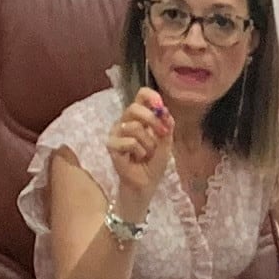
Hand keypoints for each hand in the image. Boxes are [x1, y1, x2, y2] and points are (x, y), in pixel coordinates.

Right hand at [103, 90, 173, 205]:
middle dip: (152, 120)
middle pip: (134, 108)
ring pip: (134, 127)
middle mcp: (125, 121)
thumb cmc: (154, 162)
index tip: (160, 105)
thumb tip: (165, 111)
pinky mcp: (111, 145)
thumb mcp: (166, 142)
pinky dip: (139, 152)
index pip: (141, 95)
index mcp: (139, 117)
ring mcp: (116, 133)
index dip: (151, 97)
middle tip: (163, 133)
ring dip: (148, 143)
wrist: (146, 183)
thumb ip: (166, 126)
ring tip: (146, 154)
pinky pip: (129, 142)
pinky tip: (136, 159)